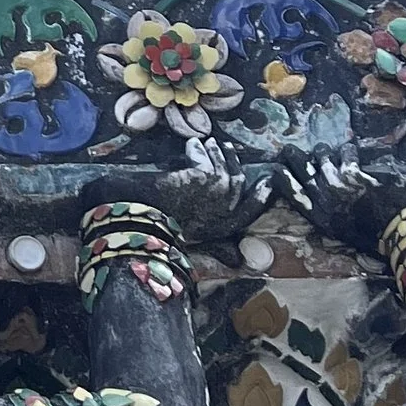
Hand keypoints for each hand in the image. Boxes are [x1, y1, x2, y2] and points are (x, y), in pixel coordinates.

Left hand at [83, 139, 271, 249]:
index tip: (269, 183)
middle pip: (237, 183)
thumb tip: (237, 262)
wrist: (136, 222)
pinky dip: (197, 148)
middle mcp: (224, 212)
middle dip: (234, 164)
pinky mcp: (202, 177)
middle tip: (229, 149)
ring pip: (222, 167)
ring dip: (215, 153)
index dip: (261, 198)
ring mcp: (215, 193)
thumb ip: (217, 247)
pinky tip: (192, 144)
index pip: (250, 212)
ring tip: (209, 143)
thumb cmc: (158, 230)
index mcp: (222, 229)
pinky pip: (203, 156)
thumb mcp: (193, 241)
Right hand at [281, 152, 405, 252]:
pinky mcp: (354, 171)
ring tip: (323, 151)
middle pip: (299, 166)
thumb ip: (323, 214)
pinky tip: (349, 150)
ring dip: (321, 151)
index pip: (289, 189)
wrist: (394, 229)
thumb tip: (317, 202)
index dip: (281, 176)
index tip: (277, 169)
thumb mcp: (337, 231)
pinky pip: (345, 153)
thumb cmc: (368, 236)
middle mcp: (321, 194)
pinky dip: (347, 150)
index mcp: (315, 213)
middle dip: (292, 155)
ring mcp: (337, 180)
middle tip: (290, 150)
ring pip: (320, 155)